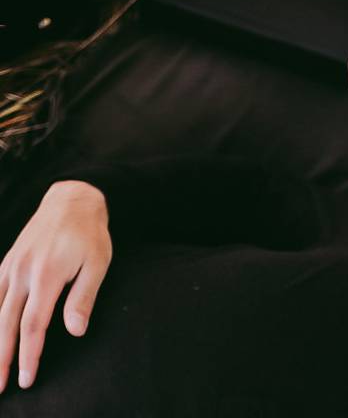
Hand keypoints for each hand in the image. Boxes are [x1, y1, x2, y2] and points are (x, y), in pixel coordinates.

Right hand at [0, 180, 111, 390]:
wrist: (73, 199)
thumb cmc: (90, 234)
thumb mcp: (98, 264)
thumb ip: (84, 297)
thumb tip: (75, 331)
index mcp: (47, 275)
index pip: (33, 325)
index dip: (29, 355)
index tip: (27, 378)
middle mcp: (22, 273)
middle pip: (6, 324)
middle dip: (2, 358)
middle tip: (0, 387)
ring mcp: (11, 267)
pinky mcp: (7, 262)